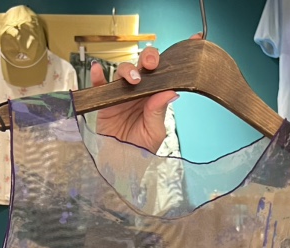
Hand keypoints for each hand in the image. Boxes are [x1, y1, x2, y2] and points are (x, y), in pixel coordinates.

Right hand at [90, 34, 201, 153]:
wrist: (121, 163)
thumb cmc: (140, 150)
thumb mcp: (154, 133)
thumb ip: (158, 112)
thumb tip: (170, 92)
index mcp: (154, 97)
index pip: (165, 74)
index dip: (175, 58)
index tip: (192, 42)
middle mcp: (139, 92)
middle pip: (143, 66)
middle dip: (149, 59)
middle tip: (151, 64)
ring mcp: (121, 95)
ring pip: (123, 71)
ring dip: (127, 69)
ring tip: (132, 79)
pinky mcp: (105, 101)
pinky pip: (100, 84)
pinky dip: (98, 75)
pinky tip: (98, 70)